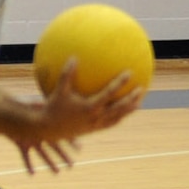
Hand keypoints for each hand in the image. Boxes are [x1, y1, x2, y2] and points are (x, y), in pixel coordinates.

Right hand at [12, 59, 144, 173]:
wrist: (47, 131)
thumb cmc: (52, 108)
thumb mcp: (58, 90)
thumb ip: (66, 74)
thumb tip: (73, 57)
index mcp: (90, 107)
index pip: (109, 93)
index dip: (120, 83)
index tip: (130, 73)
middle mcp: (95, 117)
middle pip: (119, 108)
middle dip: (131, 99)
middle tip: (141, 89)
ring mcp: (95, 125)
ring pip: (117, 118)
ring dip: (128, 111)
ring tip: (138, 104)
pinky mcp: (92, 130)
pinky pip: (109, 124)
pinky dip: (117, 118)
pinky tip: (121, 112)